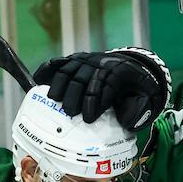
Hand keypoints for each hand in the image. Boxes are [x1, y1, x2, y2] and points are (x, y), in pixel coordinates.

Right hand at [34, 47, 170, 130]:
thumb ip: (136, 112)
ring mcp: (87, 60)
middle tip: (69, 112)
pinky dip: (47, 70)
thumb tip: (124, 122)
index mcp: (119, 74)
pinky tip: (37, 81)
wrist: (133, 69)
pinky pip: (59, 62)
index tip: (87, 119)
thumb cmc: (136, 90)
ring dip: (60, 84)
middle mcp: (101, 63)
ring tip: (53, 100)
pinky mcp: (76, 60)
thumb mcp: (145, 101)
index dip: (95, 102)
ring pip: (70, 69)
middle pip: (84, 78)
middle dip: (75, 95)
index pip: (105, 86)